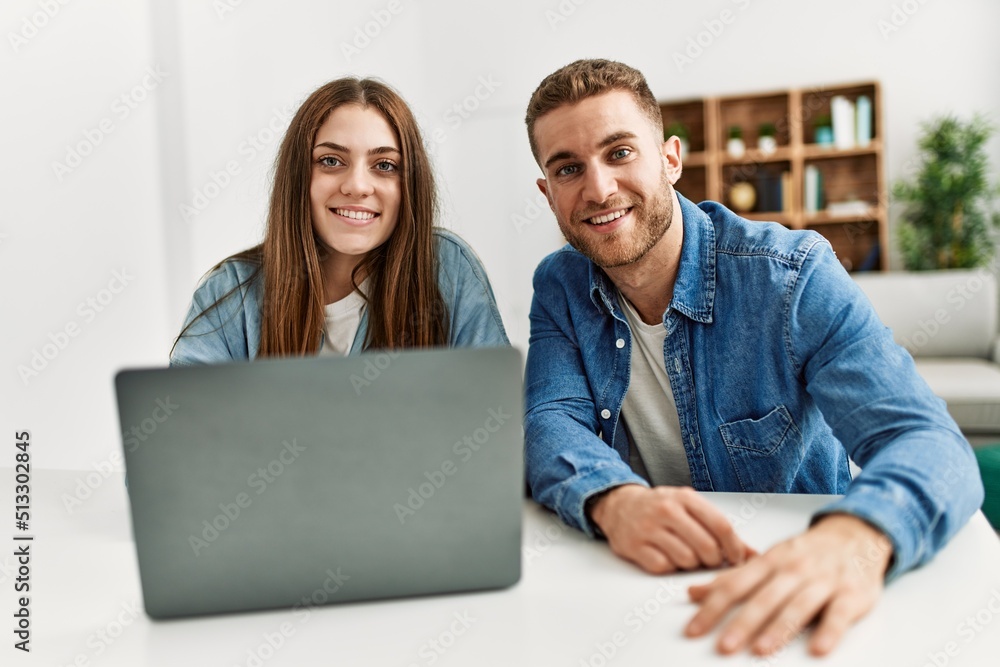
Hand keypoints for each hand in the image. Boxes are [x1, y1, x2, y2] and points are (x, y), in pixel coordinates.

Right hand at [589, 485, 753, 573]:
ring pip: (686, 560)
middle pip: (706, 546)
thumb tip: (753, 555)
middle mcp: (666, 510)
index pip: (721, 526)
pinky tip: (666, 556)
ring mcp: (648, 528)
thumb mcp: (691, 509)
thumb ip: (720, 530)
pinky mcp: (634, 545)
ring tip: (686, 555)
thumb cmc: (661, 508)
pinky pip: (663, 567)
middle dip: (713, 560)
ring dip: (690, 564)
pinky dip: (669, 567)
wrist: (619, 505)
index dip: (734, 547)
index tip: (736, 559)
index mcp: (685, 498)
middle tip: (709, 559)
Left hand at [685, 513, 892, 655]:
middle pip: (764, 598)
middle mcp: (794, 570)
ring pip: (798, 606)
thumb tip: (693, 593)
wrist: (855, 536)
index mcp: (770, 561)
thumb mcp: (767, 560)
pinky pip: (839, 615)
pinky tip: (817, 649)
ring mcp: (823, 581)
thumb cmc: (805, 553)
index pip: (735, 585)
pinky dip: (829, 632)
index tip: (694, 629)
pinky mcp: (852, 595)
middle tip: (723, 646)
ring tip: (760, 650)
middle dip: (742, 623)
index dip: (712, 607)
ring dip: (778, 629)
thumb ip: (732, 579)